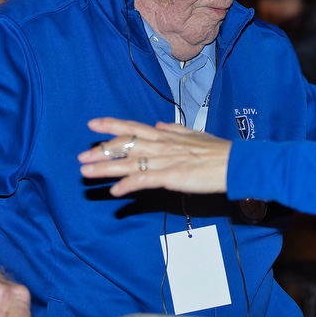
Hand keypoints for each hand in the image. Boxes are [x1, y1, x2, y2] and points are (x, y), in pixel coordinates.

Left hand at [79, 117, 231, 195]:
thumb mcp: (194, 134)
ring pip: (129, 163)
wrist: (234, 163)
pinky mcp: (171, 177)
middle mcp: (162, 145)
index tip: (93, 124)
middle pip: (125, 146)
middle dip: (101, 152)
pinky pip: (144, 180)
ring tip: (86, 173)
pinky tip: (115, 192)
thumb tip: (158, 124)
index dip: (112, 125)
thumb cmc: (218, 151)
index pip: (133, 127)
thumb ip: (175, 130)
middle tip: (81, 158)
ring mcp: (165, 160)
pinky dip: (128, 185)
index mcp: (166, 135)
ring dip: (106, 168)